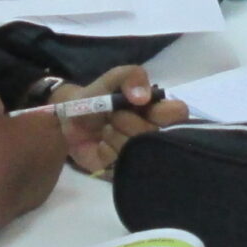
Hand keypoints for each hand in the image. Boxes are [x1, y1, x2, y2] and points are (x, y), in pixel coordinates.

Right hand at [0, 89, 67, 229]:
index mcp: (50, 123)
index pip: (46, 114)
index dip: (29, 118)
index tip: (14, 122)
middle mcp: (60, 146)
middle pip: (49, 137)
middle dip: (34, 137)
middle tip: (11, 141)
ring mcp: (56, 172)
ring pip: (46, 159)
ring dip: (33, 158)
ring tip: (10, 161)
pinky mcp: (47, 192)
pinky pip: (40, 179)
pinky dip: (29, 178)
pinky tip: (11, 178)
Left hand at [55, 67, 189, 176]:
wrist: (69, 118)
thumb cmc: (97, 96)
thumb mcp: (114, 78)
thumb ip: (131, 76)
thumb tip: (143, 97)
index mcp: (157, 111)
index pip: (178, 114)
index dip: (163, 113)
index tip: (142, 107)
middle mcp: (153, 134)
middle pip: (153, 134)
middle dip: (128, 121)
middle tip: (112, 116)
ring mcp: (139, 154)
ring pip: (135, 149)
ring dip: (114, 135)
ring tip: (105, 128)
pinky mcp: (123, 169)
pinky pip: (119, 163)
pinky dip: (106, 151)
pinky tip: (100, 144)